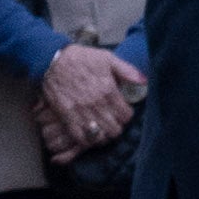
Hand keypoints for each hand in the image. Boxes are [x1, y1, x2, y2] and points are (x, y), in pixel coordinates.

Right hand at [34, 44, 140, 163]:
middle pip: (114, 130)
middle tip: (113, 122)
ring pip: (99, 137)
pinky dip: (86, 140)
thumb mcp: (108, 58)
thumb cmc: (82, 58)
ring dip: (103, 136)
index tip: (123, 113)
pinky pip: (79, 138)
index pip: (126, 116)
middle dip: (116, 127)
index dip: (127, 116)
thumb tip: (144, 81)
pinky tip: (89, 134)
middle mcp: (96, 104)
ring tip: (102, 129)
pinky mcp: (66, 117)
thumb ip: (127, 70)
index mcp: (108, 90)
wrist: (53, 60)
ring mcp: (80, 112)